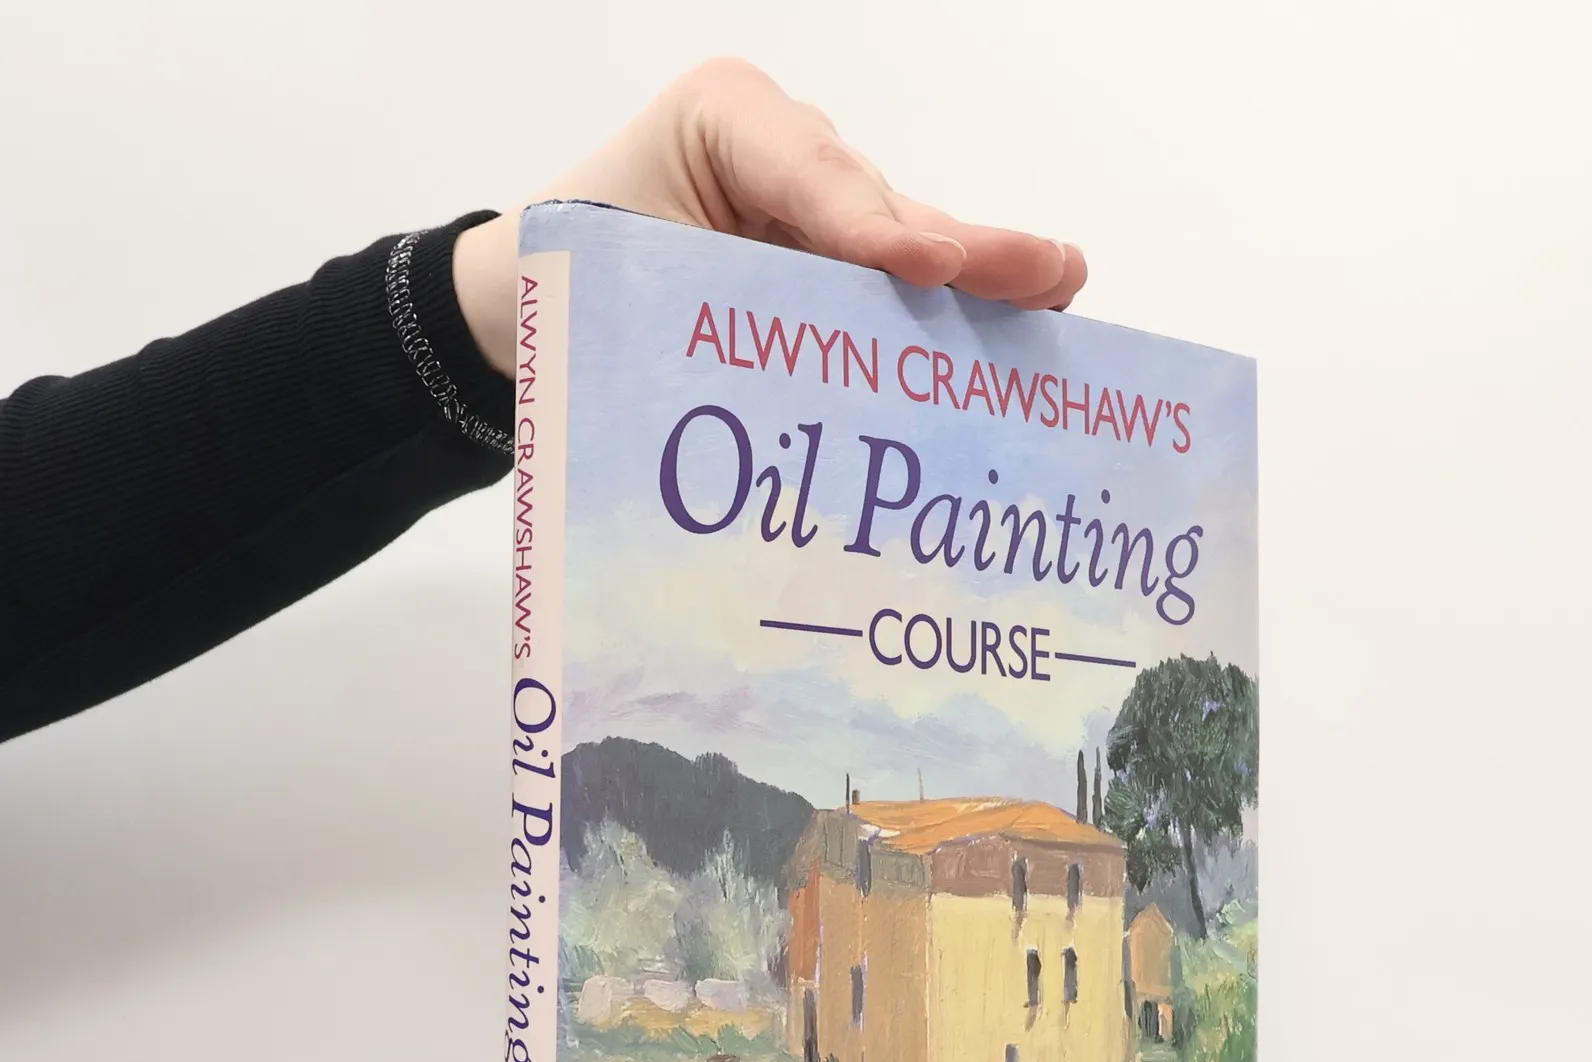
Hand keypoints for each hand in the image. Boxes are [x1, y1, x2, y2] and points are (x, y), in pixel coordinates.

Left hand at [452, 58, 1087, 376]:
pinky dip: (961, 311)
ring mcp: (821, 204)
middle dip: (957, 248)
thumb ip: (707, 318)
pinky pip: (902, 285)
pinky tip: (1037, 314)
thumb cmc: (567, 288)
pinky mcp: (839, 260)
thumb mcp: (619, 292)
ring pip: (906, 245)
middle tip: (1038, 271)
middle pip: (879, 203)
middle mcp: (786, 151)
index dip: (867, 222)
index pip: (804, 171)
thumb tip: (798, 408)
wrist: (535, 304)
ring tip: (1057, 286)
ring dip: (982, 278)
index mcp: (719, 123)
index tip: (920, 267)